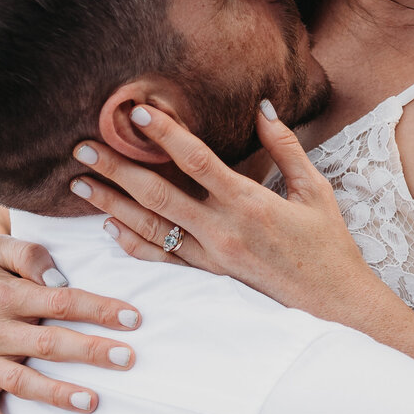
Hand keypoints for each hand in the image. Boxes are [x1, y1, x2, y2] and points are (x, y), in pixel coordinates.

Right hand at [0, 234, 143, 413]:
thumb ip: (29, 255)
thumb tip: (61, 279)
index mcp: (5, 295)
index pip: (60, 301)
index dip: (98, 309)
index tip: (134, 318)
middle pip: (49, 343)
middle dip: (90, 351)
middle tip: (128, 358)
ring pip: (22, 381)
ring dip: (56, 393)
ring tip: (92, 401)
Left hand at [69, 104, 387, 325]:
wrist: (334, 305)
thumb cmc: (328, 244)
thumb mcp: (315, 190)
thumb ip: (285, 147)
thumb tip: (263, 107)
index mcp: (250, 204)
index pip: (197, 162)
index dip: (165, 135)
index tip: (136, 112)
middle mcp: (223, 231)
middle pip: (157, 195)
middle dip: (117, 169)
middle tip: (81, 147)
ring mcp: (212, 258)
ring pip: (151, 229)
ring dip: (111, 204)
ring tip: (79, 184)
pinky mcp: (210, 276)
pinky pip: (163, 260)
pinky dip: (133, 245)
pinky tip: (109, 229)